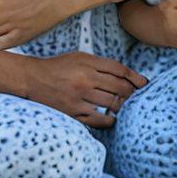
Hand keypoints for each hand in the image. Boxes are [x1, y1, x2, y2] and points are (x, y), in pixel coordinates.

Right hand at [23, 52, 147, 128]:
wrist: (32, 79)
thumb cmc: (58, 67)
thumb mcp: (79, 57)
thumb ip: (100, 64)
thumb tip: (125, 74)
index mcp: (87, 63)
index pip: (119, 70)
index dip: (135, 77)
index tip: (144, 83)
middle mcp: (85, 80)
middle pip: (119, 87)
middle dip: (132, 92)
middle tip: (137, 96)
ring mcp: (79, 97)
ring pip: (112, 103)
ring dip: (123, 106)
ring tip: (126, 107)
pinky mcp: (73, 112)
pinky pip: (98, 119)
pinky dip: (109, 120)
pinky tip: (113, 118)